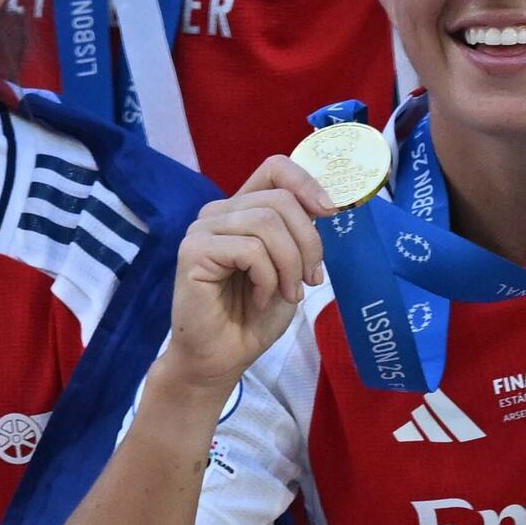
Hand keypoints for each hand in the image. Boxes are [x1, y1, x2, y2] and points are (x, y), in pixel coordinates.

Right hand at [165, 172, 331, 391]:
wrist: (223, 356)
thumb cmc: (254, 316)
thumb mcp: (290, 268)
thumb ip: (299, 234)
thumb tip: (327, 205)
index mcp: (243, 210)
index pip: (275, 168)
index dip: (307, 182)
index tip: (331, 212)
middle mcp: (220, 212)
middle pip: (280, 200)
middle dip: (308, 242)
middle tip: (310, 280)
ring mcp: (203, 229)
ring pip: (267, 223)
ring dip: (290, 264)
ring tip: (288, 294)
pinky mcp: (194, 251)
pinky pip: (250, 250)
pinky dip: (267, 278)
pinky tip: (259, 299)